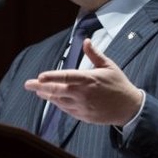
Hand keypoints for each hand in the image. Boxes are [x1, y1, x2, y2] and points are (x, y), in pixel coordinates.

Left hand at [24, 39, 142, 125]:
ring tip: (37, 90)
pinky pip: (66, 110)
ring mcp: (83, 106)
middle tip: (28, 84)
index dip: (52, 77)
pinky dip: (57, 104)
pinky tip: (51, 99)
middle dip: (40, 87)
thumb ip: (94, 54)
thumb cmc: (119, 84)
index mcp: (89, 79)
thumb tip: (86, 41)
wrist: (129, 108)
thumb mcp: (109, 66)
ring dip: (47, 96)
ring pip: (59, 101)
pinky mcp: (84, 116)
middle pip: (57, 90)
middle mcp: (83, 94)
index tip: (40, 76)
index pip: (66, 77)